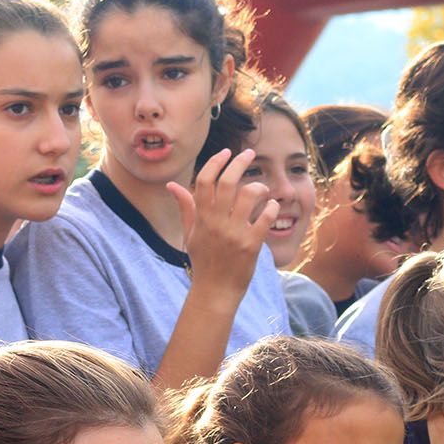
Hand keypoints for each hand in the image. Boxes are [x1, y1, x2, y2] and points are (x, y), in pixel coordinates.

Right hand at [167, 148, 277, 301]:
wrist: (215, 291)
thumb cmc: (204, 261)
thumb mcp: (190, 234)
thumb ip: (185, 207)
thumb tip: (172, 185)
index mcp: (201, 218)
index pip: (205, 181)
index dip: (216, 162)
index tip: (227, 152)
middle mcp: (217, 222)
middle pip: (228, 182)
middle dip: (240, 163)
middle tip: (250, 154)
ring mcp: (235, 233)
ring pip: (248, 195)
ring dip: (258, 187)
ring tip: (262, 189)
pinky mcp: (252, 245)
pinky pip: (265, 218)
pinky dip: (271, 207)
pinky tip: (271, 206)